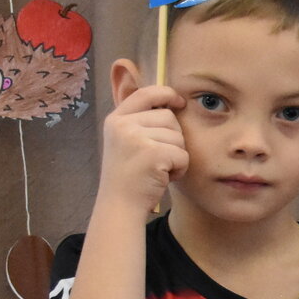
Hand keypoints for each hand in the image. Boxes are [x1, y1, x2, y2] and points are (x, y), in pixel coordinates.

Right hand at [98, 84, 187, 213]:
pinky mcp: (152, 153)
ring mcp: (136, 138)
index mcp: (116, 119)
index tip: (179, 101)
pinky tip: (164, 176)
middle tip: (157, 158)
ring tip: (158, 168)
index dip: (166, 94)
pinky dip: (180, 168)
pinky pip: (183, 154)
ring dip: (177, 154)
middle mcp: (123, 125)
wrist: (120, 204)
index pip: (146, 93)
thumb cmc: (130, 175)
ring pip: (178, 136)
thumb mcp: (127, 141)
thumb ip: (141, 121)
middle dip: (173, 138)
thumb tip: (170, 100)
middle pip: (169, 117)